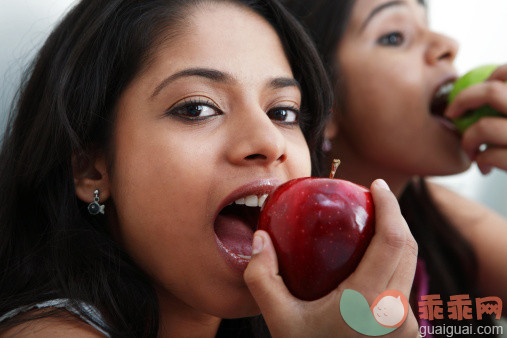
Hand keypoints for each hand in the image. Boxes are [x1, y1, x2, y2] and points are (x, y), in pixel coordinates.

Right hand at [244, 179, 419, 337]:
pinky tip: (372, 257)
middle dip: (395, 215)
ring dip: (396, 238)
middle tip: (373, 197)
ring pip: (409, 266)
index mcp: (367, 303)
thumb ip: (262, 278)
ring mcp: (406, 325)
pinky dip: (394, 261)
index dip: (390, 206)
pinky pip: (404, 284)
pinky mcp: (407, 331)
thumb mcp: (278, 320)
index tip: (376, 185)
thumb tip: (260, 238)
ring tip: (373, 222)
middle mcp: (396, 313)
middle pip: (408, 247)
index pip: (393, 241)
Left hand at [445, 64, 506, 173]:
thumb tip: (492, 83)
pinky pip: (488, 155)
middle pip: (491, 92)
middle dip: (462, 100)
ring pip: (483, 127)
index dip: (492, 76)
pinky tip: (485, 166)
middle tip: (452, 113)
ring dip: (468, 140)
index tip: (480, 89)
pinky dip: (480, 161)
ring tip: (472, 150)